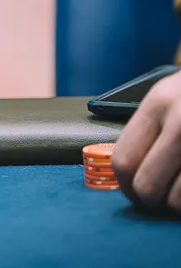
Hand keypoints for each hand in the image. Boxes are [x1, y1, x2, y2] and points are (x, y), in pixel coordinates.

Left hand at [112, 70, 180, 212]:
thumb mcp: (173, 97)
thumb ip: (153, 130)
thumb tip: (132, 176)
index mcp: (159, 104)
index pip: (124, 160)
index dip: (128, 187)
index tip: (139, 196)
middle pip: (147, 186)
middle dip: (155, 202)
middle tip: (167, 201)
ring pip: (179, 202)